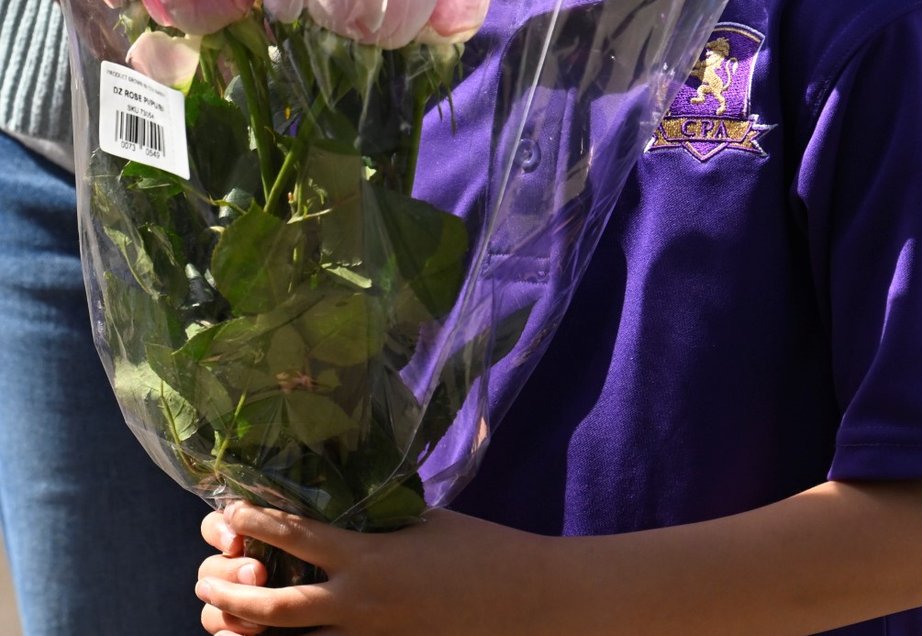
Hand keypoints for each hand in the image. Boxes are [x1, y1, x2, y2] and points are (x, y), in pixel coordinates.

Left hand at [196, 501, 557, 635]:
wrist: (519, 601)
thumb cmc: (474, 548)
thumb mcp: (419, 519)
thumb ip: (374, 517)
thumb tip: (339, 498)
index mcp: (368, 556)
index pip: (296, 535)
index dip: (255, 521)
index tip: (227, 509)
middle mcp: (358, 603)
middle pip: (273, 608)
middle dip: (230, 594)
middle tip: (203, 579)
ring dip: (246, 631)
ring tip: (220, 617)